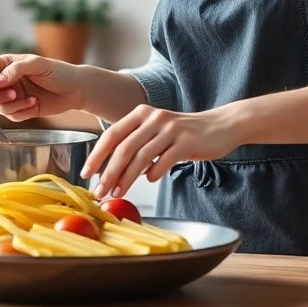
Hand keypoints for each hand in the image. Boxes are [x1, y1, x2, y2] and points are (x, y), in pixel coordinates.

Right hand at [0, 53, 86, 121]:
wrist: (76, 90)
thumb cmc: (59, 72)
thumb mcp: (38, 64)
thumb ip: (15, 69)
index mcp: (5, 64)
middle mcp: (4, 80)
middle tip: (13, 94)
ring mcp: (11, 96)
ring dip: (12, 106)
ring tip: (31, 100)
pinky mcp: (19, 109)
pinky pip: (10, 117)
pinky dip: (22, 113)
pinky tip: (35, 105)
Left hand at [81, 105, 240, 199]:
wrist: (221, 125)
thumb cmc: (185, 133)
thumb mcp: (156, 131)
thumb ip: (136, 145)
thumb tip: (112, 172)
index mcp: (141, 113)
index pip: (112, 134)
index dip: (96, 155)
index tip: (86, 173)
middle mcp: (153, 118)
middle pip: (124, 148)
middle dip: (108, 172)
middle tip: (100, 191)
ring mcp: (170, 128)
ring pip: (141, 156)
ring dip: (127, 178)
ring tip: (119, 193)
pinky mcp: (187, 141)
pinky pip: (164, 160)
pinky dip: (154, 173)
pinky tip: (150, 180)